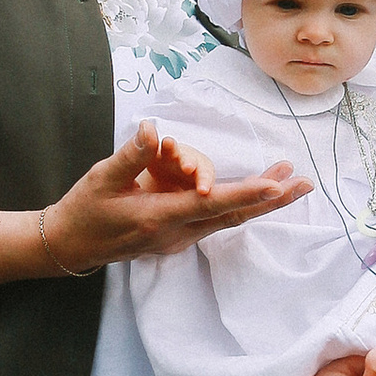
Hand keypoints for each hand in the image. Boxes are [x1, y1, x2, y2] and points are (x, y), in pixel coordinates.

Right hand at [45, 121, 306, 270]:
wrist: (71, 245)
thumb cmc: (84, 209)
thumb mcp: (101, 178)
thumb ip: (130, 156)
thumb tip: (153, 130)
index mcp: (157, 216)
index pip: (209, 204)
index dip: (244, 194)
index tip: (274, 186)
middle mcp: (176, 233)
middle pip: (232, 215)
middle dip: (270, 200)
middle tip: (304, 183)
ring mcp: (179, 238)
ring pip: (228, 218)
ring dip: (261, 200)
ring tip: (292, 181)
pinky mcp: (179, 236)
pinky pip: (217, 219)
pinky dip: (241, 204)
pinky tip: (261, 193)